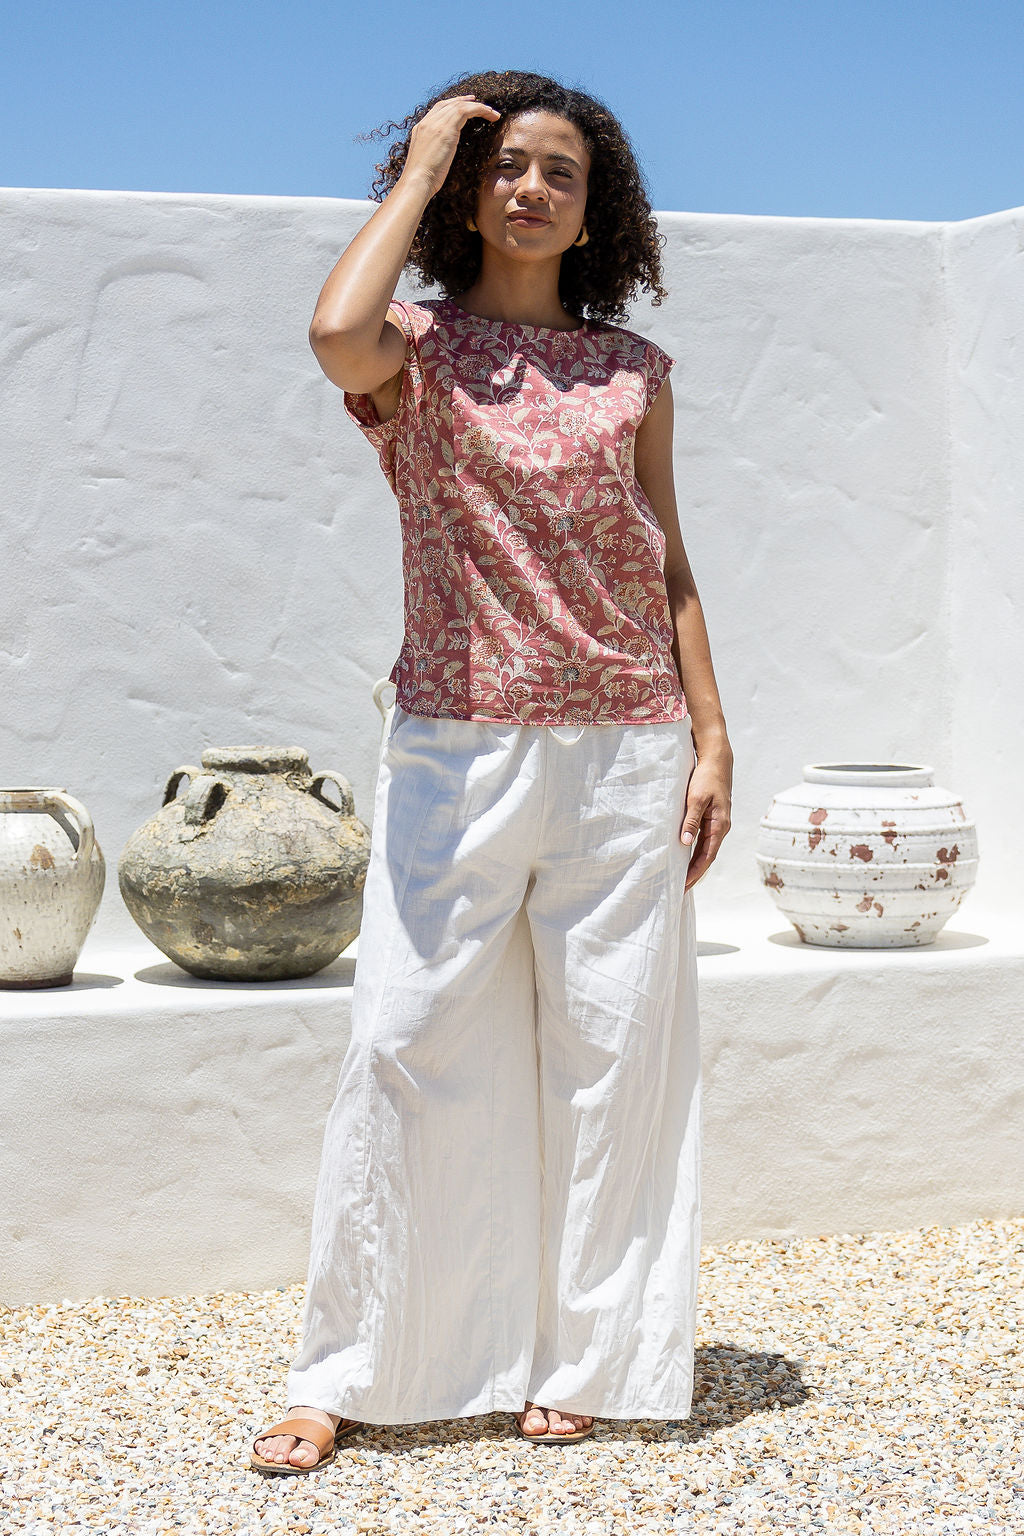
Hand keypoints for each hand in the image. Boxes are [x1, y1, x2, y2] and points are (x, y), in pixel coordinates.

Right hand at [402, 95, 501, 199]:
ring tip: (492, 112)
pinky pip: (466, 111)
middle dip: (464, 101)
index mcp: (420, 129)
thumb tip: (443, 155)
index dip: (452, 105)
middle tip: (478, 103)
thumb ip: (434, 151)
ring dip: (478, 107)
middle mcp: (426, 122)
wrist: (417, 181)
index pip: (437, 109)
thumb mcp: (427, 161)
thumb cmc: (422, 180)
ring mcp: (435, 123)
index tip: (464, 105)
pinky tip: (491, 115)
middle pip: (448, 104)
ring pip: (459, 106)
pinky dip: (480, 110)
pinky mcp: (446, 128)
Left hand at [679, 751, 731, 892]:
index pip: (707, 856)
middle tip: (680, 889)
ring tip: (683, 878)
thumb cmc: (706, 778)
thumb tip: (685, 843)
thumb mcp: (695, 798)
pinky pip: (705, 840)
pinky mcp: (713, 818)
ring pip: (706, 850)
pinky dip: (696, 852)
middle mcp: (721, 827)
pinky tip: (687, 857)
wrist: (717, 761)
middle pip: (707, 857)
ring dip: (695, 864)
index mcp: (719, 825)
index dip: (695, 872)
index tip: (684, 885)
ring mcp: (718, 823)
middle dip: (695, 874)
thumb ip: (690, 821)